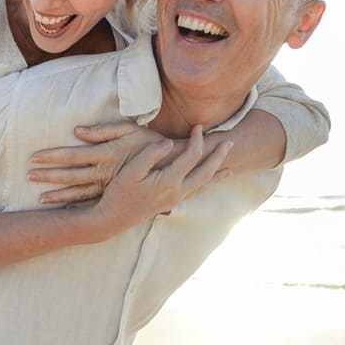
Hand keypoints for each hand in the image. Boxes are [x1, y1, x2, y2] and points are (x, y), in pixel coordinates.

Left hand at [29, 121, 169, 204]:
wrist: (173, 163)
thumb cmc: (149, 142)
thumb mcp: (129, 130)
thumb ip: (103, 130)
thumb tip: (77, 131)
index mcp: (106, 154)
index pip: (73, 155)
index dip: (53, 156)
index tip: (34, 158)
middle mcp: (105, 172)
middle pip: (71, 175)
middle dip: (49, 176)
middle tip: (29, 175)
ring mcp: (109, 185)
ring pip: (79, 192)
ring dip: (59, 195)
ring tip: (40, 199)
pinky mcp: (115, 193)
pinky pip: (93, 201)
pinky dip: (77, 205)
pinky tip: (64, 208)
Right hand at [90, 124, 231, 230]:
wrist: (113, 218)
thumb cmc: (119, 192)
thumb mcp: (132, 170)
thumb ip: (152, 154)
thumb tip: (169, 142)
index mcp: (169, 181)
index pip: (192, 156)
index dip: (197, 139)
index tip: (198, 126)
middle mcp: (177, 192)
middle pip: (206, 171)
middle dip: (218, 156)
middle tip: (229, 142)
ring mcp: (176, 199)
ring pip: (204, 185)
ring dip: (217, 174)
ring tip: (230, 169)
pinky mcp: (172, 204)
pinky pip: (196, 193)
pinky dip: (208, 186)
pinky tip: (211, 184)